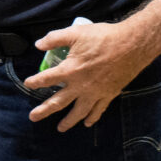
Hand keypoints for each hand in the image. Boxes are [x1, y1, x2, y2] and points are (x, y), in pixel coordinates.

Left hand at [27, 20, 159, 129]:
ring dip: (68, 121)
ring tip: (60, 128)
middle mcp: (80, 85)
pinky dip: (92, 118)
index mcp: (70, 70)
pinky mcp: (109, 94)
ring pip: (78, 111)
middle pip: (58, 101)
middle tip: (33, 117)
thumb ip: (55, 38)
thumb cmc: (103, 37)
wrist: (131, 45)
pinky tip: (87, 123)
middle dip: (44, 110)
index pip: (47, 79)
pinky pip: (98, 110)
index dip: (36, 82)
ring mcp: (95, 92)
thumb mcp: (76, 32)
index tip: (28, 84)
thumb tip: (38, 44)